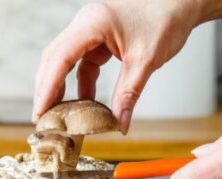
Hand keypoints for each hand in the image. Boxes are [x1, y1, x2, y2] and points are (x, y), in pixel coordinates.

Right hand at [32, 0, 199, 132]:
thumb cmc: (166, 21)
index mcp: (93, 23)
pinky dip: (82, 83)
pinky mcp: (100, 38)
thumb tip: (118, 124)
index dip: (47, 87)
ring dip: (62, 88)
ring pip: (66, 61)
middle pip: (55, 58)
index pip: (60, 57)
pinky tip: (85, 104)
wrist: (180, 3)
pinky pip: (83, 63)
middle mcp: (86, 24)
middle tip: (43, 119)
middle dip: (48, 89)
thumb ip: (128, 94)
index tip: (40, 112)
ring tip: (59, 116)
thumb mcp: (146, 61)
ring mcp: (91, 30)